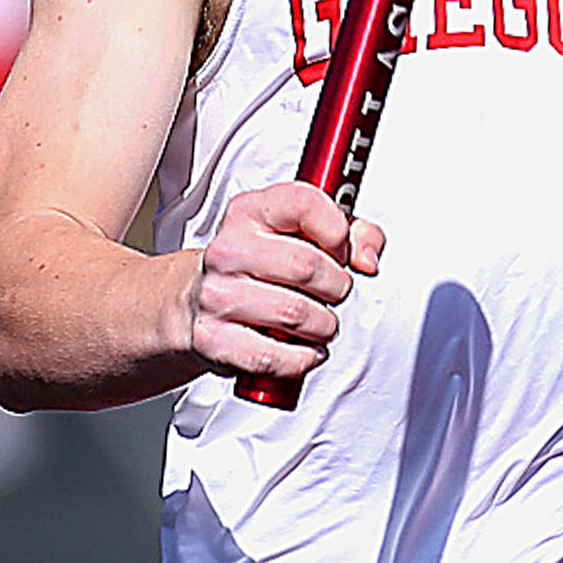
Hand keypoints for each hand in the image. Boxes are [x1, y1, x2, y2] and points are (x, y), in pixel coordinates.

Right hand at [187, 181, 382, 383]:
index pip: (304, 203)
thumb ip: (352, 233)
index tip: (339, 250)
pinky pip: (274, 356)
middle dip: (335, 286)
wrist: (195, 300)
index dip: (337, 230)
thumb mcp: (300, 234)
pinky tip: (302, 349)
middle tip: (331, 292)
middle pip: (307, 266)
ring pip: (296, 314)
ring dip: (322, 327)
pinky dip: (301, 358)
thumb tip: (367, 258)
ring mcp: (217, 294)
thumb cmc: (257, 266)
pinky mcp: (214, 338)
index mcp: (250, 213)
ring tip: (317, 323)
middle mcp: (229, 250)